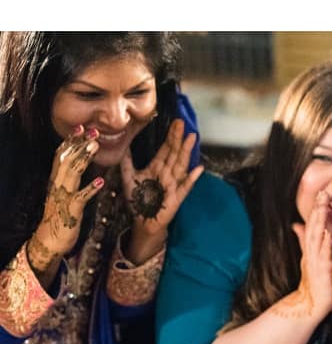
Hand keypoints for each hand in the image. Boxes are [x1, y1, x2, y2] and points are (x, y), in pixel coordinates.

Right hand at [30, 125, 104, 269]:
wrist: (50, 239)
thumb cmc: (60, 216)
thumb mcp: (65, 193)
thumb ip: (71, 179)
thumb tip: (80, 164)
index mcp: (57, 179)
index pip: (62, 155)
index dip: (71, 141)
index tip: (81, 127)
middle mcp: (58, 184)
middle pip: (67, 159)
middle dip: (79, 144)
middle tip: (92, 131)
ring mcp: (63, 196)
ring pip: (73, 173)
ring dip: (84, 158)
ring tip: (95, 146)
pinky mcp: (71, 210)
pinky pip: (81, 197)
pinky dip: (91, 188)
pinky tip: (101, 181)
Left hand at [122, 118, 203, 236]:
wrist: (142, 221)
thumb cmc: (138, 200)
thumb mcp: (128, 176)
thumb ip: (127, 160)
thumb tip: (122, 143)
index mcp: (157, 167)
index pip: (166, 148)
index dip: (171, 135)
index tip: (175, 122)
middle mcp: (167, 173)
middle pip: (174, 152)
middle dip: (178, 137)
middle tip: (182, 122)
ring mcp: (174, 184)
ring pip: (181, 164)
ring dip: (187, 151)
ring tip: (192, 137)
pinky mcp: (177, 197)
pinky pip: (185, 187)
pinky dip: (191, 179)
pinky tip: (198, 169)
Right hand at [286, 192, 331, 319]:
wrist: (311, 306)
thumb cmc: (315, 283)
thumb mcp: (310, 258)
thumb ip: (304, 241)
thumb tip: (297, 224)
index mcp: (312, 249)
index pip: (314, 225)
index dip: (318, 209)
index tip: (323, 192)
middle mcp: (313, 253)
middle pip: (314, 227)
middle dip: (319, 210)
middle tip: (323, 192)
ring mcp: (316, 262)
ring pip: (317, 239)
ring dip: (320, 222)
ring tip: (324, 207)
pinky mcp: (322, 273)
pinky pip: (323, 257)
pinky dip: (325, 245)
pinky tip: (327, 234)